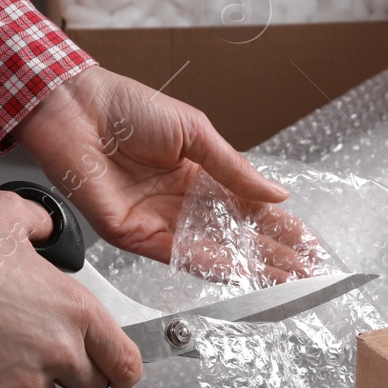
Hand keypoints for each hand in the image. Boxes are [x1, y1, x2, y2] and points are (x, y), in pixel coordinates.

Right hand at [0, 191, 141, 387]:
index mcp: (77, 311)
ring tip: (3, 347)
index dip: (120, 366)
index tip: (114, 367)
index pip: (127, 363)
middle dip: (74, 374)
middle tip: (47, 351)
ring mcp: (23, 379)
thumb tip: (49, 234)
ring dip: (32, 381)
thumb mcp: (16, 217)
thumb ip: (47, 230)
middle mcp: (58, 349)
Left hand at [15, 67, 318, 282]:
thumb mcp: (195, 132)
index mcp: (200, 176)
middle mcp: (183, 204)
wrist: (77, 107)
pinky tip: (240, 273)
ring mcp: (160, 222)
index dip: (282, 228)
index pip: (250, 209)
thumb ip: (234, 169)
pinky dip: (211, 265)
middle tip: (310, 272)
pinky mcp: (134, 234)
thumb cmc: (126, 107)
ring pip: (214, 253)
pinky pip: (177, 255)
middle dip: (275, 256)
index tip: (310, 245)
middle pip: (238, 238)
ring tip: (287, 280)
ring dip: (251, 268)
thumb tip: (277, 193)